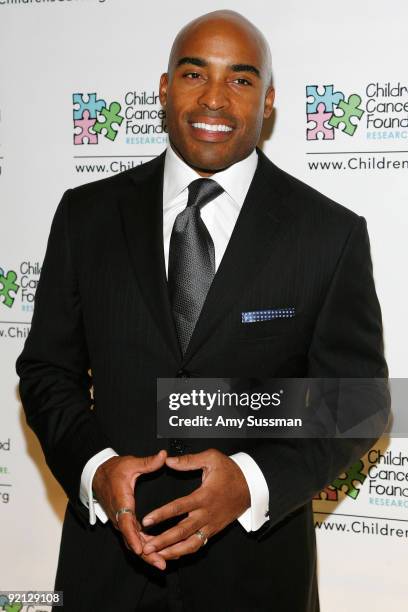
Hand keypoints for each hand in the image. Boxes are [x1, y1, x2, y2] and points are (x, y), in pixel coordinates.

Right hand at [92, 450, 167, 568]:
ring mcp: (121, 520)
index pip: (126, 523)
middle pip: (131, 539)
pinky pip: (133, 537)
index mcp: (122, 501)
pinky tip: (157, 553)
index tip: (141, 549)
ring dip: (146, 553)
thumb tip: (164, 455)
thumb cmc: (114, 469)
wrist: (98, 474)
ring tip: (162, 563)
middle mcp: (120, 515)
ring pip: (132, 541)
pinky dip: (144, 546)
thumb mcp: (131, 463)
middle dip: (145, 553)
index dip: (133, 537)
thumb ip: (148, 462)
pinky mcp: (124, 522)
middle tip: (161, 563)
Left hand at [140, 449, 250, 566]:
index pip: (179, 508)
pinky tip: (171, 554)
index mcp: (204, 496)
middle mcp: (206, 514)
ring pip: (190, 543)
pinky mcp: (213, 531)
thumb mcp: (211, 458)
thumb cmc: (230, 471)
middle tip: (146, 546)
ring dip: (172, 551)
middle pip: (182, 531)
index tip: (146, 520)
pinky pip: (198, 544)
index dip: (161, 514)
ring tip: (156, 555)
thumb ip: (188, 460)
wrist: (250, 486)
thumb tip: (168, 461)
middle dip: (163, 540)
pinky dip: (184, 551)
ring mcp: (210, 525)